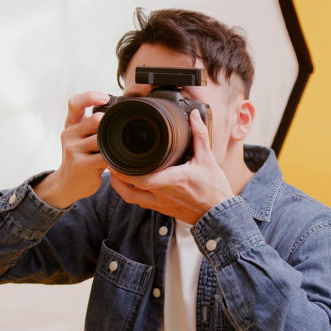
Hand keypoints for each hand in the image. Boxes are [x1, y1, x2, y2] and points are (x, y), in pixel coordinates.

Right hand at [34, 91, 109, 208]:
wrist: (67, 184)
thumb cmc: (80, 158)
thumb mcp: (80, 139)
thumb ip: (92, 126)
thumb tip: (117, 113)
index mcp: (71, 125)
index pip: (75, 103)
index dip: (90, 96)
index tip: (106, 98)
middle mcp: (69, 134)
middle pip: (96, 120)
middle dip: (110, 127)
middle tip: (116, 139)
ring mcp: (73, 149)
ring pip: (102, 138)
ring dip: (112, 146)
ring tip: (113, 153)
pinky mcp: (81, 164)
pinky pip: (105, 156)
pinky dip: (114, 159)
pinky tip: (115, 163)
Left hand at [109, 110, 233, 223]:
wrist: (219, 213)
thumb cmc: (214, 189)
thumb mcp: (208, 159)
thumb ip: (199, 135)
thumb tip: (194, 116)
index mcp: (173, 180)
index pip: (142, 178)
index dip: (124, 171)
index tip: (116, 159)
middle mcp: (163, 194)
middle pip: (129, 188)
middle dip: (117, 175)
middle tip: (111, 160)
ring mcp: (161, 204)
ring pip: (131, 198)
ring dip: (120, 186)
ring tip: (116, 172)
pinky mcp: (162, 210)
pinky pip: (140, 203)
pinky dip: (131, 193)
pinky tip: (131, 184)